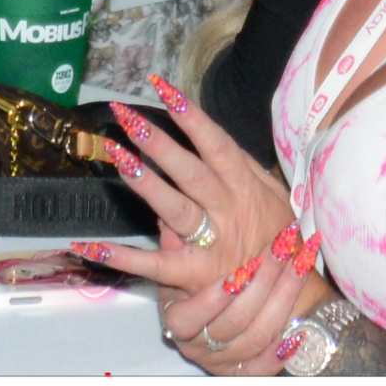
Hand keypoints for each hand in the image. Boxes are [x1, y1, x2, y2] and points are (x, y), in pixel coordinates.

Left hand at [71, 83, 315, 370]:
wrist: (296, 295)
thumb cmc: (280, 237)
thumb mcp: (272, 194)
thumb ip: (241, 168)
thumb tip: (207, 143)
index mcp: (245, 186)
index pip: (216, 145)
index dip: (191, 117)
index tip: (164, 90)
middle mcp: (228, 211)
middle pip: (190, 172)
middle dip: (159, 143)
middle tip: (128, 118)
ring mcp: (211, 244)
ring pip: (175, 209)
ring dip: (145, 182)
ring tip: (117, 155)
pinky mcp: (193, 276)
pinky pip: (153, 265)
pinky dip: (121, 257)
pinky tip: (88, 245)